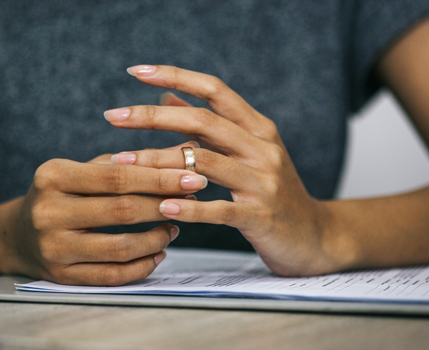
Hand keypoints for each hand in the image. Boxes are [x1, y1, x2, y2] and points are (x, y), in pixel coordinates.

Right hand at [0, 154, 207, 284]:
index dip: (159, 178)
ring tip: (176, 226)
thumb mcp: (86, 169)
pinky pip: (112, 275)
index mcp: (54, 176)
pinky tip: (160, 252)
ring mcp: (54, 248)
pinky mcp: (62, 276)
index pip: (117, 176)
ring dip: (157, 238)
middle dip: (166, 204)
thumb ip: (132, 160)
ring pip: (120, 247)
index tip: (193, 176)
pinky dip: (143, 266)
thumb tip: (186, 148)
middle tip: (194, 198)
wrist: (19, 234)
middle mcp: (49, 212)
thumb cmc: (64, 194)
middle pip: (122, 210)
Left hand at [105, 65, 348, 275]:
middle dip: (153, 116)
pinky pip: (219, 209)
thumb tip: (169, 98)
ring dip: (159, 162)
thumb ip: (210, 126)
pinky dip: (188, 207)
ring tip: (122, 163)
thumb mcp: (249, 152)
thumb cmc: (273, 193)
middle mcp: (262, 148)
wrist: (315, 236)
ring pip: (204, 162)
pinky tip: (161, 207)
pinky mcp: (260, 216)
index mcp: (258, 128)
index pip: (214, 89)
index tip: (137, 71)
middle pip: (203, 121)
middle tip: (113, 115)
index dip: (175, 76)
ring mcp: (263, 181)